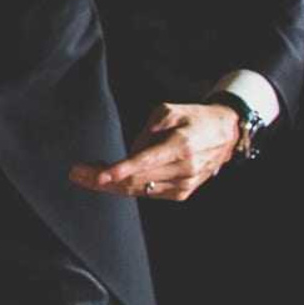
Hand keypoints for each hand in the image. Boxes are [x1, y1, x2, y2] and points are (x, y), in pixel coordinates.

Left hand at [69, 102, 239, 201]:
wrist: (226, 134)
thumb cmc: (194, 118)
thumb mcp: (169, 111)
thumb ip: (147, 130)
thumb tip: (131, 152)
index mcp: (179, 146)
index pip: (144, 162)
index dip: (120, 170)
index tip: (98, 175)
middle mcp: (183, 169)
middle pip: (136, 180)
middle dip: (102, 178)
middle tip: (77, 173)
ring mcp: (184, 184)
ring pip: (139, 190)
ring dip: (110, 185)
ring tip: (85, 176)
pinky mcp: (182, 193)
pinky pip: (148, 193)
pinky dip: (128, 187)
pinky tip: (110, 180)